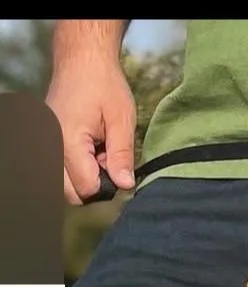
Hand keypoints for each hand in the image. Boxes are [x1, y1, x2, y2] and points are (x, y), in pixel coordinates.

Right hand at [46, 54, 135, 205]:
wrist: (82, 58)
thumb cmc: (104, 84)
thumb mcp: (121, 120)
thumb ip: (122, 156)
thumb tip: (124, 185)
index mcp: (68, 141)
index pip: (86, 188)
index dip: (107, 185)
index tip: (115, 164)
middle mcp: (52, 144)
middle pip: (70, 193)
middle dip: (92, 186)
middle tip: (106, 161)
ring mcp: (47, 142)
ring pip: (64, 184)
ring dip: (83, 178)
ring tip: (97, 153)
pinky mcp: (48, 139)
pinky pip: (60, 168)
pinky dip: (75, 166)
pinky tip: (88, 148)